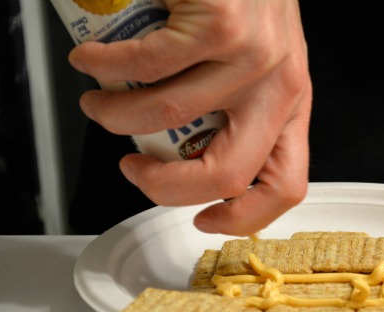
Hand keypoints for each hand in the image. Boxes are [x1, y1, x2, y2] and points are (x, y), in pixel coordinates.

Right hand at [68, 0, 311, 235]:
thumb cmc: (248, 0)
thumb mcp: (260, 67)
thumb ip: (238, 111)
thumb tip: (186, 156)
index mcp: (290, 105)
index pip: (283, 186)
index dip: (241, 218)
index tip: (204, 218)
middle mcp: (278, 87)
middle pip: (227, 175)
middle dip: (164, 188)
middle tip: (136, 171)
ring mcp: (252, 58)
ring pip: (167, 119)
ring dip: (114, 119)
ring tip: (101, 102)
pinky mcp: (219, 24)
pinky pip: (143, 66)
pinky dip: (102, 67)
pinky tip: (93, 60)